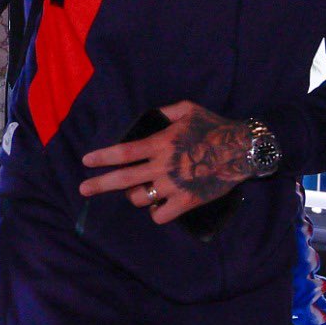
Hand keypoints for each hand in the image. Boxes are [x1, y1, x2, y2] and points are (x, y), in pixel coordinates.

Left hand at [76, 101, 253, 224]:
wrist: (242, 150)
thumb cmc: (215, 127)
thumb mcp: (188, 109)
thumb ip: (165, 113)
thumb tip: (150, 117)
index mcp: (161, 143)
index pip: (123, 152)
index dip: (102, 157)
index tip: (87, 161)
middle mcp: (163, 166)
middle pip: (123, 179)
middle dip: (99, 184)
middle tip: (83, 189)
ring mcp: (174, 186)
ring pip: (140, 199)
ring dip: (135, 196)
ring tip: (140, 192)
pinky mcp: (186, 202)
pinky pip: (160, 215)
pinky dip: (156, 212)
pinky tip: (160, 207)